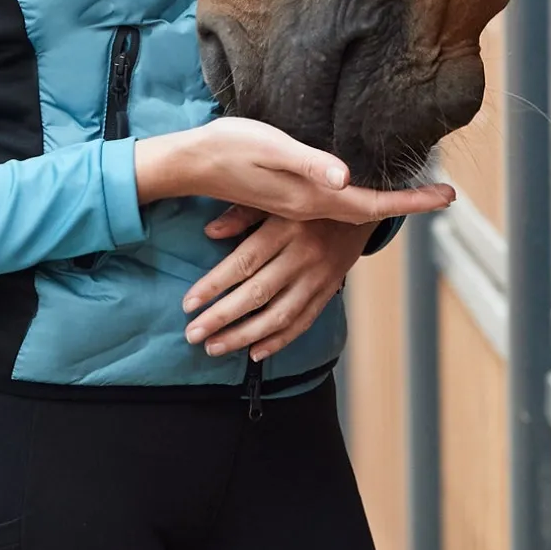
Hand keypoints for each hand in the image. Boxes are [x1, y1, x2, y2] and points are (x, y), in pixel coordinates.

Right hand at [134, 117, 453, 228]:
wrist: (193, 163)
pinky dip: (360, 199)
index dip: (413, 201)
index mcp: (312, 197)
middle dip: (408, 203)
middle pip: (370, 210)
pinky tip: (363, 188)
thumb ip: (309, 163)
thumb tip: (347, 176)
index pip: (374, 203)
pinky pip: (336, 205)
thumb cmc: (230, 148)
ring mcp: (299, 205)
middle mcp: (311, 206)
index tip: (448, 196)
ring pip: (354, 209)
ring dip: (386, 203)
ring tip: (415, 193)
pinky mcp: (289, 198)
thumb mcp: (272, 148)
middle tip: (445, 195)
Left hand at [182, 217, 375, 363]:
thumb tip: (210, 232)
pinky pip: (303, 322)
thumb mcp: (278, 197)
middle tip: (193, 334)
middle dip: (221, 317)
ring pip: (279, 315)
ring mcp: (318, 277)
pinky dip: (279, 341)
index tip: (188, 304)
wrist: (362, 204)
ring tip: (214, 347)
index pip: (244, 261)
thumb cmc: (309, 198)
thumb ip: (244, 212)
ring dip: (244, 336)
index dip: (214, 285)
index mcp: (286, 226)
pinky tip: (254, 353)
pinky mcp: (328, 291)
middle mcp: (303, 255)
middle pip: (257, 293)